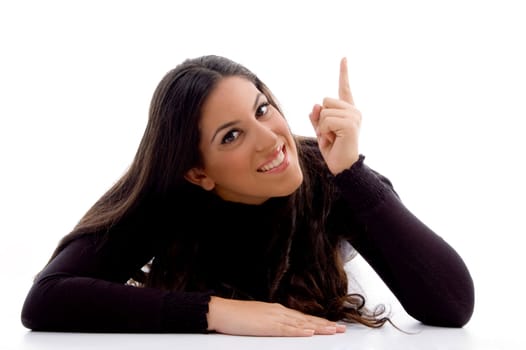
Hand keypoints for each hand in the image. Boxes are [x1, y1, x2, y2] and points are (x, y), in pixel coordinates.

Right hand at [207, 296, 345, 336]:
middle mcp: (279, 312)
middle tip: (341, 329)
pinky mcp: (267, 326)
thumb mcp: (258, 318)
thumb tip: (282, 328)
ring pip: (301, 324)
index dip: (318, 322)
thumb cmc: (237, 316)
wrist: (222, 311)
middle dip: (324, 325)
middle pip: (306, 319)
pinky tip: (309, 332)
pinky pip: (286, 330)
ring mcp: (273, 318)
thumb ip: (272, 322)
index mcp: (277, 311)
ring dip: (318, 327)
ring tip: (333, 331)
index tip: (331, 325)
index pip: (302, 318)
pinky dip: (299, 331)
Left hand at [309, 57, 361, 174]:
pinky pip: (326, 120)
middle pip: (325, 101)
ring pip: (324, 111)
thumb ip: (317, 117)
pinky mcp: (350, 124)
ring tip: (332, 138)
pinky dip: (325, 131)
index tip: (344, 58)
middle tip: (329, 134)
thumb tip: (315, 105)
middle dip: (321, 119)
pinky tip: (333, 140)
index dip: (343, 73)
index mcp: (348, 111)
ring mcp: (354, 116)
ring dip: (322, 127)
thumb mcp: (322, 131)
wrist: (343, 167)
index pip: (344, 88)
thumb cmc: (333, 150)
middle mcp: (354, 111)